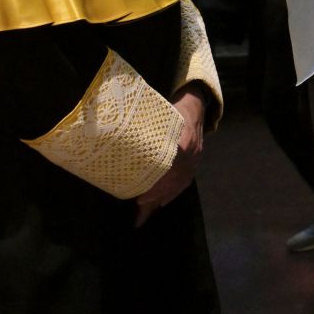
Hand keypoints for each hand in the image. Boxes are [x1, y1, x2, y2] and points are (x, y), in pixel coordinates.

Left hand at [135, 92, 204, 226]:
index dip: (155, 186)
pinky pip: (186, 181)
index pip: (167, 171)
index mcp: (181, 141)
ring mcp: (196, 158)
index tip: (140, 197)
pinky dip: (174, 192)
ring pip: (180, 183)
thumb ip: (143, 132)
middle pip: (173, 181)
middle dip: (156, 196)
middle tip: (138, 206)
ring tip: (147, 210)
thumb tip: (117, 146)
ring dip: (163, 197)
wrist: (196, 104)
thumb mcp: (156, 116)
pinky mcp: (197, 160)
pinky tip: (164, 201)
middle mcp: (190, 153)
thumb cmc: (172, 108)